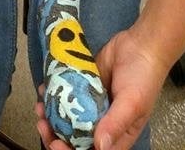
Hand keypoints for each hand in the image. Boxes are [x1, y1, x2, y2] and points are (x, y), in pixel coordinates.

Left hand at [36, 28, 167, 149]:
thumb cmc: (144, 78)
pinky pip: (66, 93)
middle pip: (74, 137)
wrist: (141, 44)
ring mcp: (91, 104)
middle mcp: (101, 123)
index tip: (56, 142)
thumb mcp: (133, 103)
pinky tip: (44, 89)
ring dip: (51, 114)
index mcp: (116, 135)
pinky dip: (54, 93)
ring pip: (67, 116)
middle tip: (42, 123)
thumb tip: (100, 147)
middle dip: (55, 134)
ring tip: (40, 106)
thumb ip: (116, 124)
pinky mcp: (84, 85)